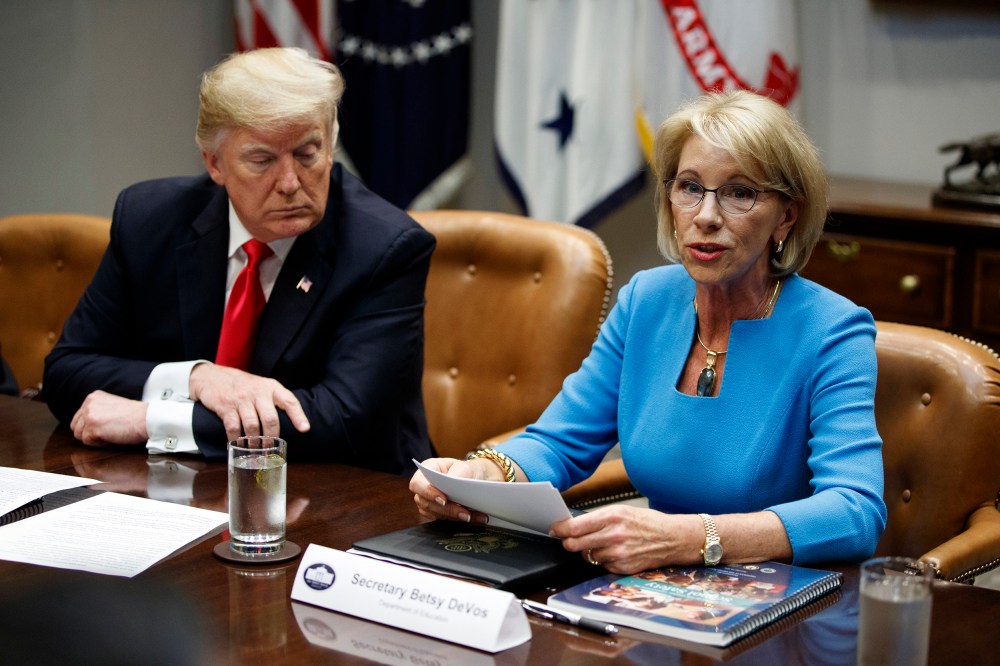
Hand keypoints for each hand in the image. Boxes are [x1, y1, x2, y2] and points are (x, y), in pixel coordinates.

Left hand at [70, 390, 148, 445]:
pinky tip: (113, 436)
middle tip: (109, 430)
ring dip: (94, 438)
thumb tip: (85, 425)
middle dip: (89, 433)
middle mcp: (88, 404)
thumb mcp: (112, 406)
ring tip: (111, 432)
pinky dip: (100, 443)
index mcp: (93, 397)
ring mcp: (89, 415)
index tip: (107, 425)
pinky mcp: (92, 427)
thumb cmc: (135, 416)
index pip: (79, 417)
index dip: (91, 426)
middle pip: (76, 427)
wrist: (148, 419)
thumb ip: (97, 411)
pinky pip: (88, 442)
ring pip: (79, 435)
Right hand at [188, 363, 309, 441]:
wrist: (212, 376)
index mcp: (271, 387)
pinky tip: (238, 444)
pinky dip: (236, 439)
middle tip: (271, 448)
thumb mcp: (262, 386)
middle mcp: (258, 392)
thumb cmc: (243, 385)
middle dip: (272, 437)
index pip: (289, 401)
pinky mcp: (225, 407)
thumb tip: (291, 423)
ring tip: (256, 450)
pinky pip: (233, 427)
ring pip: (252, 425)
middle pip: (270, 418)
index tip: (305, 429)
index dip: (298, 416)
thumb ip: (274, 400)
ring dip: (255, 441)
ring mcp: (241, 399)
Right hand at [408, 457, 492, 523]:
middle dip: (447, 509)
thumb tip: (450, 488)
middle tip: (464, 513)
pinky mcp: (435, 511)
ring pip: (434, 513)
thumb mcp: (464, 467)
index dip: (427, 493)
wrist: (475, 478)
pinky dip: (459, 519)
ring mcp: (428, 500)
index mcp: (427, 469)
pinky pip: (443, 519)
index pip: (417, 483)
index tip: (444, 500)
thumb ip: (455, 476)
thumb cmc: (466, 469)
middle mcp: (424, 486)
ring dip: (454, 516)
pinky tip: (474, 518)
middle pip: (425, 503)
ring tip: (472, 516)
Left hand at [549, 505, 702, 573]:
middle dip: (568, 542)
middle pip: (575, 544)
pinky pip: (602, 565)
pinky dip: (604, 560)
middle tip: (569, 540)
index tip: (555, 529)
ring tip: (603, 543)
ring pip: (588, 556)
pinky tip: (615, 552)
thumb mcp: (621, 511)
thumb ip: (597, 518)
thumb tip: (572, 525)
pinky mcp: (622, 567)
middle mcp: (613, 535)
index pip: (575, 527)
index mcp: (611, 516)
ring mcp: (618, 553)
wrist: (671, 538)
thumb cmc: (645, 522)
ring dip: (589, 551)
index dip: (560, 529)